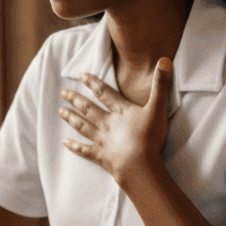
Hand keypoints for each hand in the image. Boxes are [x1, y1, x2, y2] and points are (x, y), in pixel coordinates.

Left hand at [57, 58, 172, 185]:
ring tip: (61, 111)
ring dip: (71, 118)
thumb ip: (161, 85)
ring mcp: (102, 140)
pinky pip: (84, 150)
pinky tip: (65, 142)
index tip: (80, 76)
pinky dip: (74, 146)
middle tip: (63, 92)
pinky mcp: (100, 156)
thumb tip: (165, 60)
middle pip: (88, 109)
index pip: (104, 93)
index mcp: (120, 111)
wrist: (140, 166)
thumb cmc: (150, 137)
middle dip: (75, 99)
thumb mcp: (158, 108)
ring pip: (82, 126)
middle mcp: (107, 123)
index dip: (93, 83)